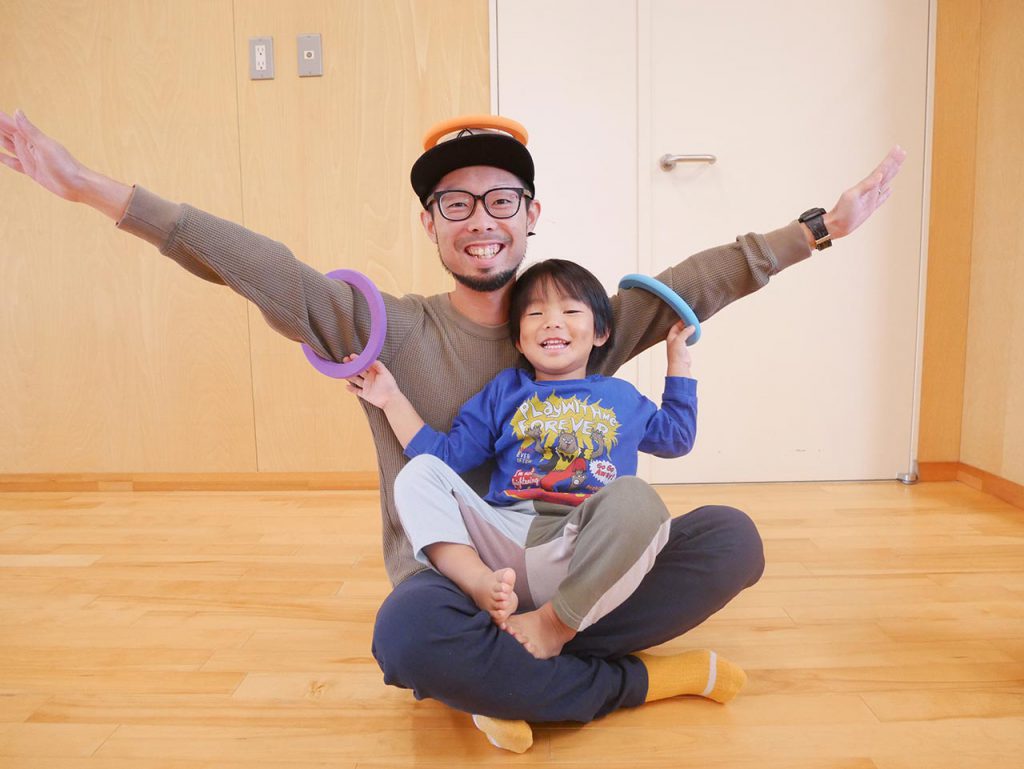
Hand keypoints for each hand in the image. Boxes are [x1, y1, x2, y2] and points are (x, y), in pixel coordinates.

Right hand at [0, 109, 131, 218]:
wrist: (78, 186)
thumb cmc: (65, 166)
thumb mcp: (45, 147)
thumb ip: (30, 130)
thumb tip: (17, 111)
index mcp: (31, 138)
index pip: (9, 123)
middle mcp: (29, 146)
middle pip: (7, 132)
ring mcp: (30, 158)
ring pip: (8, 145)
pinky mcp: (31, 171)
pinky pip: (14, 163)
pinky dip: (5, 159)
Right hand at [343, 357, 398, 407]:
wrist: (390, 399)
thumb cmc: (389, 385)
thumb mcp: (385, 372)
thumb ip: (378, 365)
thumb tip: (371, 358)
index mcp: (374, 372)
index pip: (364, 364)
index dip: (358, 360)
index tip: (352, 356)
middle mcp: (370, 378)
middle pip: (359, 371)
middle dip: (352, 366)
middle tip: (345, 362)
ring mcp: (367, 386)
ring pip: (356, 380)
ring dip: (350, 376)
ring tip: (343, 372)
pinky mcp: (365, 394)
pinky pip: (356, 391)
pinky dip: (351, 389)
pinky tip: (346, 386)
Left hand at [666, 321, 694, 376]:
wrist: (679, 365)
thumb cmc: (676, 354)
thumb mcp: (680, 340)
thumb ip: (685, 332)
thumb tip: (692, 326)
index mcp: (670, 337)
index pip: (675, 326)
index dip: (680, 322)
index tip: (687, 318)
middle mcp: (674, 340)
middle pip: (680, 329)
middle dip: (685, 325)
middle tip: (692, 321)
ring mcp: (679, 344)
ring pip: (684, 334)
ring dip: (689, 331)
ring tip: (694, 326)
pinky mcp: (684, 348)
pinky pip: (688, 340)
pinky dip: (691, 336)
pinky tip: (694, 335)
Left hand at [820, 145, 906, 241]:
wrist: (836, 225)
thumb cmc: (842, 212)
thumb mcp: (852, 196)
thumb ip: (866, 186)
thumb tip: (879, 175)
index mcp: (866, 185)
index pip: (881, 169)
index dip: (890, 159)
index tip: (898, 149)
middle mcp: (869, 189)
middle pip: (885, 173)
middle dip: (894, 163)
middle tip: (902, 152)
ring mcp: (870, 198)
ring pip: (885, 183)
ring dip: (892, 174)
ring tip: (899, 165)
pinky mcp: (870, 207)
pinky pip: (882, 197)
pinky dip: (887, 192)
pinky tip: (890, 189)